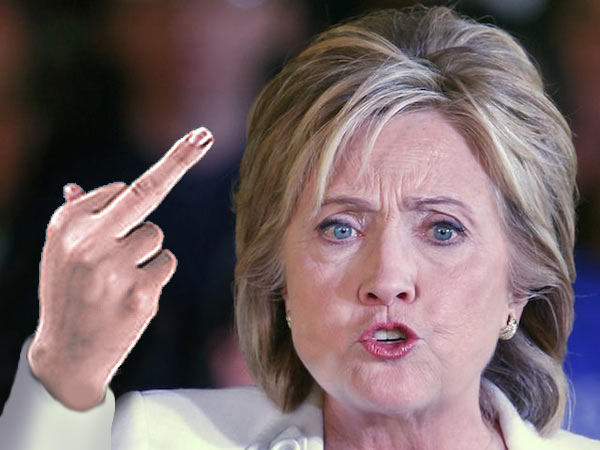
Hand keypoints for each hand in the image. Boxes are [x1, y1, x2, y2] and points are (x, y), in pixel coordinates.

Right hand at [27, 128, 213, 410]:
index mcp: (67, 225)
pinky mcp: (139, 294)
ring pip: (157, 236)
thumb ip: (74, 217)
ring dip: (146, 252)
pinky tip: (129, 295)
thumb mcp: (59, 253)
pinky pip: (166, 263)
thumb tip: (82, 185)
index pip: (122, 189)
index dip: (163, 171)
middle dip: (178, 160)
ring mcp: (114, 268)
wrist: (66, 355)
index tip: (197, 139)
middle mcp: (88, 241)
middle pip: (145, 193)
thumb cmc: (67, 294)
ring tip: (118, 279)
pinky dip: (154, 275)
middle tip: (204, 136)